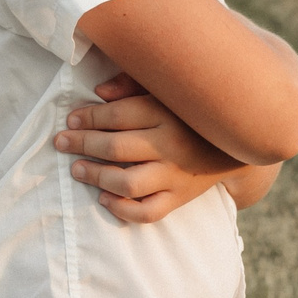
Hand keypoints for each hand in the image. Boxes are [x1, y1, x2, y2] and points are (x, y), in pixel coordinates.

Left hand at [54, 74, 246, 224]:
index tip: (70, 119)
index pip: (118, 114)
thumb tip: (100, 91)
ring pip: (127, 182)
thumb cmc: (190, 114)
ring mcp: (175, 175)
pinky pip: (147, 212)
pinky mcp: (180, 198)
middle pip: (116, 147)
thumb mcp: (167, 91)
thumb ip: (133, 85)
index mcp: (166, 112)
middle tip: (61, 142)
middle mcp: (171, 144)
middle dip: (82, 143)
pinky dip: (122, 209)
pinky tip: (104, 198)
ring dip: (96, 176)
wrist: (236, 145)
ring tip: (76, 169)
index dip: (88, 117)